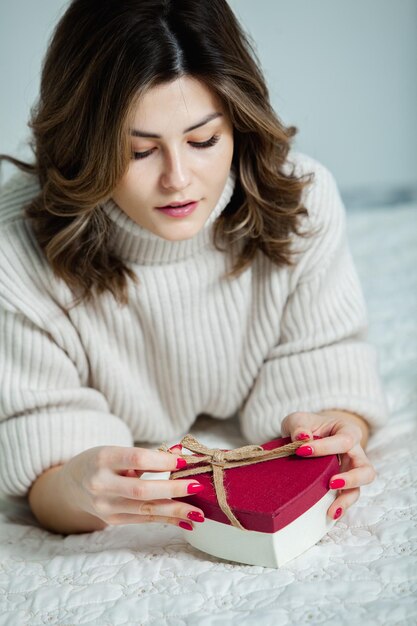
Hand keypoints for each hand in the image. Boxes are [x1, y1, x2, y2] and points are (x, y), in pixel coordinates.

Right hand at [60, 444, 204, 529]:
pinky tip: (186, 521)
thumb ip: (148, 455)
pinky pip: (144, 520)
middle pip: (142, 490)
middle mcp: (102, 484)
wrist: (72, 485)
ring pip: (145, 509)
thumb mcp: (117, 452)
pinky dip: (167, 520)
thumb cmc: (101, 462)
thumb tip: (180, 452)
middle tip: (197, 486)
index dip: (162, 460)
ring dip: (175, 511)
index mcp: (104, 459)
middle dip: (173, 489)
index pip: (137, 459)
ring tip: (198, 512)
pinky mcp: (112, 520)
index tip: (184, 460)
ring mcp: (106, 506)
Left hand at [281, 411, 375, 520]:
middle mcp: (355, 453)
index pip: (345, 440)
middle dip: (352, 479)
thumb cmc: (305, 426)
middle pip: (365, 469)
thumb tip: (302, 438)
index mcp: (347, 431)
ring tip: (330, 509)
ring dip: (346, 499)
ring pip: (359, 489)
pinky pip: (346, 498)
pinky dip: (339, 507)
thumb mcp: (298, 419)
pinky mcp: (342, 486)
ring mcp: (350, 471)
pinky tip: (328, 515)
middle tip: (331, 483)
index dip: (325, 447)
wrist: (306, 435)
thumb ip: (298, 426)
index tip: (302, 450)